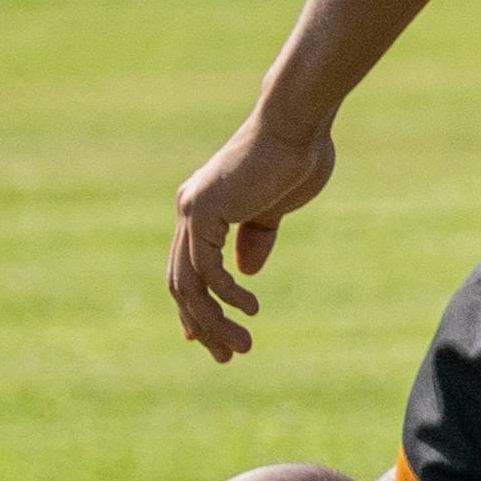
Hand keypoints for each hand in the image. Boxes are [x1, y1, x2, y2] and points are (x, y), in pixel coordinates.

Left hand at [168, 113, 338, 361]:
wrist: (297, 125)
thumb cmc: (294, 158)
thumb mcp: (275, 209)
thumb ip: (256, 237)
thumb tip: (245, 272)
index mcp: (203, 209)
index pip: (189, 270)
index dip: (196, 308)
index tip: (208, 340)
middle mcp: (190, 211)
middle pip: (183, 284)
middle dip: (204, 325)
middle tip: (228, 355)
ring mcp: (192, 211)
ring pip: (190, 283)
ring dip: (214, 321)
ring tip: (242, 346)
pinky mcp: (204, 211)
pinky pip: (208, 268)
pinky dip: (227, 294)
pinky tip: (249, 309)